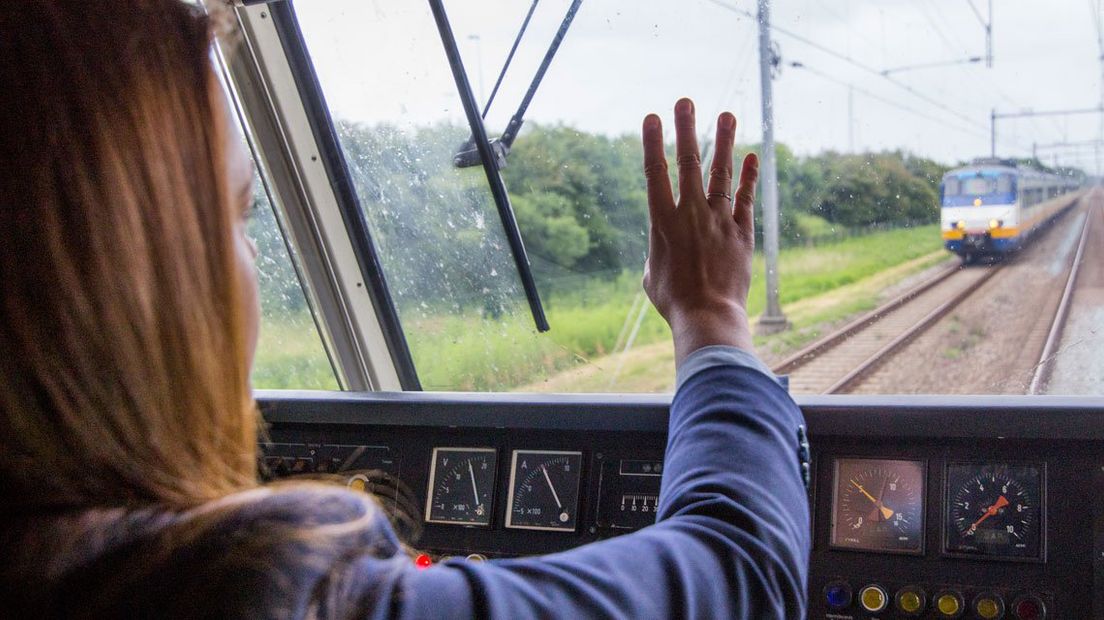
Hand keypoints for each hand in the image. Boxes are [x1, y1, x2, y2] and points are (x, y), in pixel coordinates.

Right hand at [641, 98, 758, 364]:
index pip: (655, 173)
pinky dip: (749, 176)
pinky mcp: (741, 233)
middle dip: (687, 128)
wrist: (708, 315)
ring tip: (726, 113)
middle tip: (686, 101)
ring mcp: (719, 220)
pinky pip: (746, 198)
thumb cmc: (673, 300)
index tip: (652, 117)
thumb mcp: (652, 274)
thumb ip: (659, 250)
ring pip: (721, 173)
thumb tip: (667, 247)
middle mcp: (690, 214)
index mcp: (662, 222)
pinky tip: (751, 155)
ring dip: (723, 141)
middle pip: (689, 163)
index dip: (653, 142)